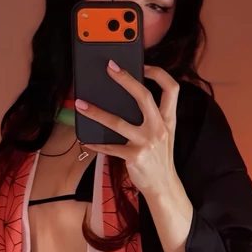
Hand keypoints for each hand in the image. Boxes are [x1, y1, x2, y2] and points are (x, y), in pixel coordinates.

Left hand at [78, 63, 179, 197]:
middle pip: (144, 96)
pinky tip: (86, 139)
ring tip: (80, 105)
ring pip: (117, 122)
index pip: (171, 88)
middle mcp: (159, 128)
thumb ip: (153, 117)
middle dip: (126, 79)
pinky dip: (96, 143)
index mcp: (168, 119)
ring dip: (96, 112)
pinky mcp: (134, 157)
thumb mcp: (164, 134)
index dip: (159, 73)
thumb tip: (127, 98)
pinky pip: (110, 147)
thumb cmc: (159, 158)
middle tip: (110, 68)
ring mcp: (147, 142)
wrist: (164, 186)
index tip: (144, 65)